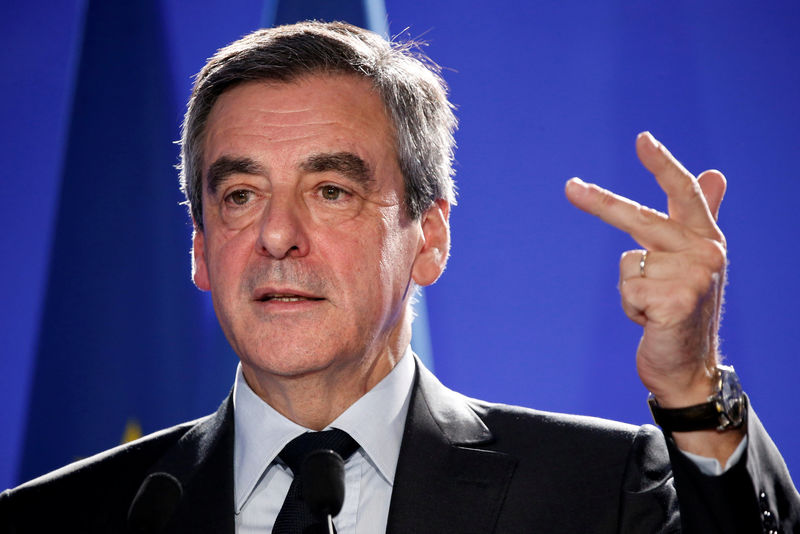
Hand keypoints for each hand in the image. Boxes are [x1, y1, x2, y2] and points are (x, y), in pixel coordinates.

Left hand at [564, 132, 726, 407]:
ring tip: (654, 308)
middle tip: (569, 187)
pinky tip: (653, 321)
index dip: (662, 164)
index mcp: (706, 239)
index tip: (642, 138)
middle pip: (640, 219)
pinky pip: (628, 290)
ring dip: (632, 290)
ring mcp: (692, 278)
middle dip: (601, 204)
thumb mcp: (693, 261)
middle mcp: (705, 253)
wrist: (689, 367)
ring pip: (628, 264)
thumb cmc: (684, 309)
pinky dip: (631, 309)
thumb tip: (715, 172)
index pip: (683, 193)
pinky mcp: (675, 302)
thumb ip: (699, 216)